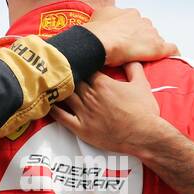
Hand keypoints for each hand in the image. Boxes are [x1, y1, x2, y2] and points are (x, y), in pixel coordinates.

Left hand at [51, 62, 169, 153]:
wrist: (145, 135)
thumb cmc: (144, 111)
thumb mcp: (142, 84)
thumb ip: (133, 68)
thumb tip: (129, 58)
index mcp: (103, 83)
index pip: (85, 69)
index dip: (81, 65)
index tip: (77, 62)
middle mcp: (90, 96)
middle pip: (73, 81)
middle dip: (68, 76)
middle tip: (60, 70)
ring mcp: (85, 113)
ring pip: (66, 96)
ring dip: (59, 90)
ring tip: (50, 84)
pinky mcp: (82, 128)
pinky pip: (62, 117)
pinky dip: (53, 110)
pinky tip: (48, 103)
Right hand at [81, 7, 177, 66]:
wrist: (99, 42)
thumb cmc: (95, 32)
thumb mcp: (98, 15)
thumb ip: (107, 16)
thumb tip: (105, 20)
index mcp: (130, 13)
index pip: (135, 22)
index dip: (130, 32)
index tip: (125, 40)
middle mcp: (142, 21)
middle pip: (146, 31)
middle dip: (141, 39)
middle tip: (131, 51)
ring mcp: (151, 33)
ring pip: (155, 40)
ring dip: (150, 48)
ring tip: (141, 59)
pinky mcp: (157, 47)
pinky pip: (171, 49)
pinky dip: (172, 53)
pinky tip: (172, 58)